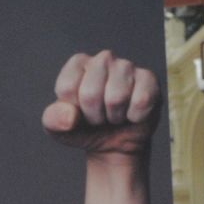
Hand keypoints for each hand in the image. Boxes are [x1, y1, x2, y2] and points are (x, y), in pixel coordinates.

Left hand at [42, 50, 161, 159]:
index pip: (67, 87)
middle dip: (94, 115)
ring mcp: (127, 66)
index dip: (73, 110)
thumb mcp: (59, 129)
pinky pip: (140, 101)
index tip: (79, 112)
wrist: (114, 144)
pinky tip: (131, 113)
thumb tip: (70, 116)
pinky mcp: (148, 78)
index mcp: (78, 64)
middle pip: (90, 94)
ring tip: (114, 114)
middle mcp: (102, 59)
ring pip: (116, 98)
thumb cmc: (85, 129)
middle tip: (99, 117)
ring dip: (114, 116)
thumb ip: (54, 120)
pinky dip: (134, 116)